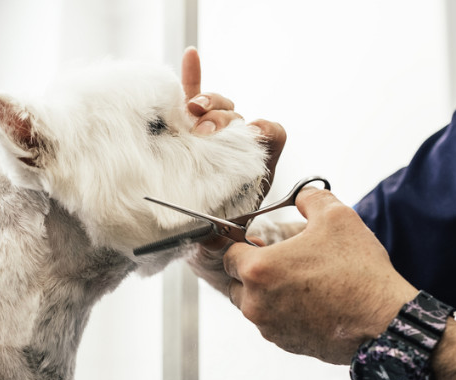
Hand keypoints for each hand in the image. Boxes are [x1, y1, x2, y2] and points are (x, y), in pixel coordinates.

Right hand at [181, 47, 287, 292]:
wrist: (199, 245)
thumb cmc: (217, 246)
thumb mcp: (224, 246)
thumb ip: (222, 241)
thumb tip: (215, 235)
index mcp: (254, 168)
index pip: (271, 134)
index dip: (260, 130)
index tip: (245, 135)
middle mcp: (234, 149)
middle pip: (238, 117)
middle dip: (224, 120)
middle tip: (207, 134)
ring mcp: (209, 138)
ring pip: (216, 106)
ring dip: (207, 102)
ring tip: (193, 111)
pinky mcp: (184, 133)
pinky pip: (189, 99)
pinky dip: (191, 78)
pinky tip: (191, 56)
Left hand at [223, 187, 417, 364]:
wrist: (384, 322)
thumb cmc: (359, 272)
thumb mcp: (337, 217)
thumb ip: (310, 198)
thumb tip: (302, 195)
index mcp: (258, 270)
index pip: (227, 253)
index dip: (243, 244)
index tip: (260, 242)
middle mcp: (254, 303)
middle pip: (235, 281)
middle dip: (252, 270)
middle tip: (282, 260)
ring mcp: (268, 327)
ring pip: (252, 304)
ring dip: (266, 292)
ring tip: (299, 281)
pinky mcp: (284, 344)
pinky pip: (272, 323)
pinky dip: (283, 312)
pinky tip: (310, 302)